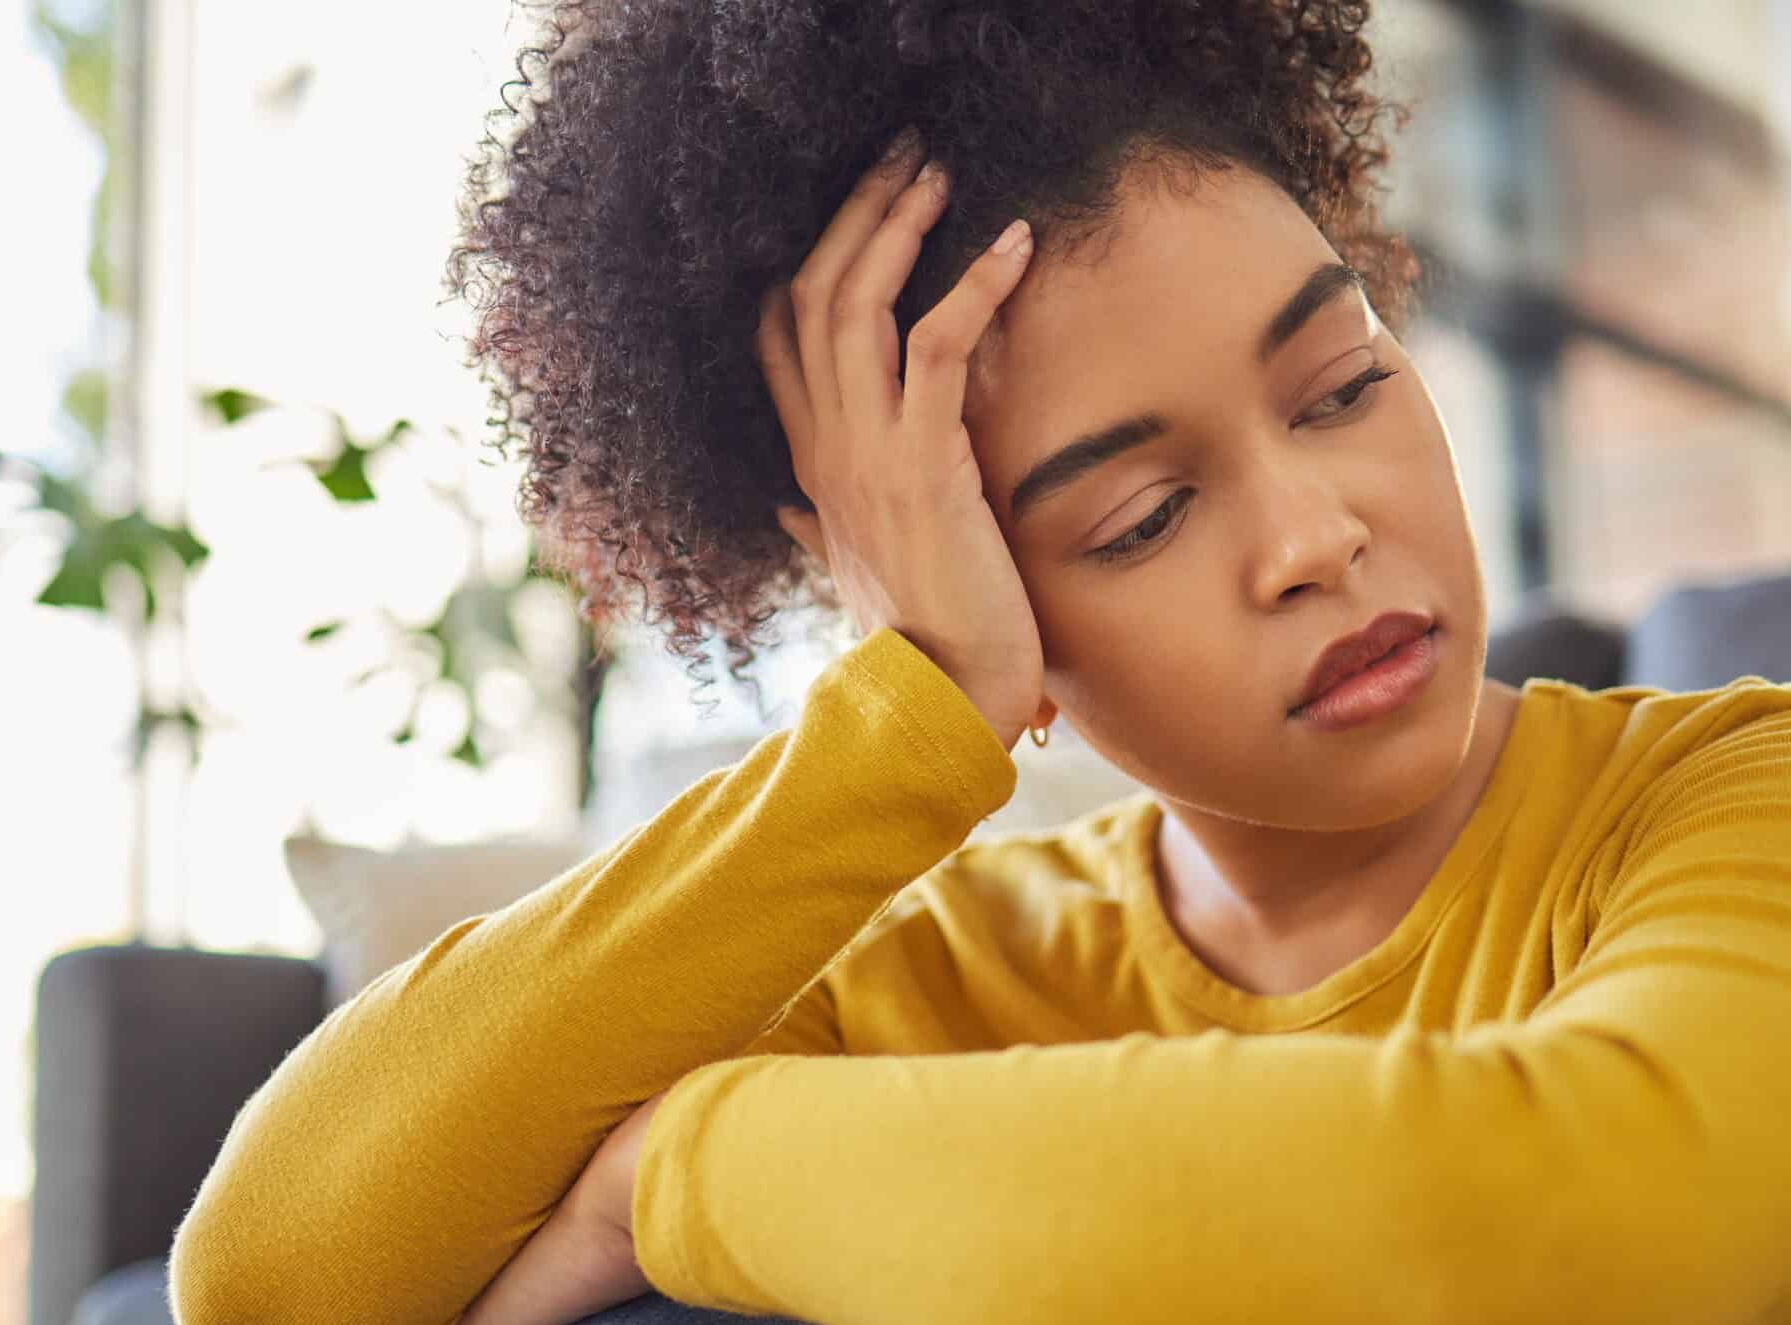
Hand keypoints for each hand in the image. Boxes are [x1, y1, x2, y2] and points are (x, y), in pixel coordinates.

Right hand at [755, 126, 1044, 746]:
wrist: (944, 703)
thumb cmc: (922, 642)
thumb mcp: (858, 572)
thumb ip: (820, 528)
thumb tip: (789, 513)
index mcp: (815, 466)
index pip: (779, 338)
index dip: (808, 262)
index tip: (859, 211)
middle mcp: (827, 449)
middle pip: (811, 294)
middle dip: (853, 214)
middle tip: (904, 155)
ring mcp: (866, 454)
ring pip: (854, 303)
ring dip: (897, 225)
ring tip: (938, 171)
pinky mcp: (922, 465)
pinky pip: (932, 345)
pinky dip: (971, 284)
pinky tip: (1011, 242)